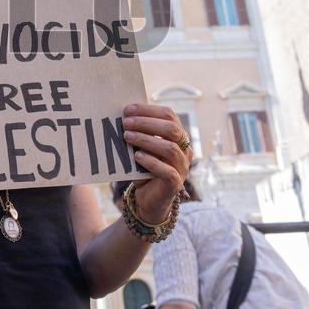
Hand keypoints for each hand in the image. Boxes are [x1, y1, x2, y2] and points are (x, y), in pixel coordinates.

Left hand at [122, 103, 192, 223]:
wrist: (147, 199)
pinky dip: (152, 162)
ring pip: (171, 149)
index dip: (148, 110)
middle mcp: (184, 150)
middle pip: (172, 129)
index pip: (169, 115)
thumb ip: (138, 132)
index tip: (127, 109)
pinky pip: (168, 171)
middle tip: (125, 122)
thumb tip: (123, 115)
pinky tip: (137, 157)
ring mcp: (182, 167)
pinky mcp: (176, 184)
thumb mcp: (140, 147)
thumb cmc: (143, 168)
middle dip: (147, 123)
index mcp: (178, 136)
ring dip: (146, 140)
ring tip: (127, 136)